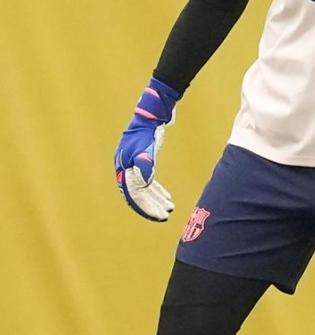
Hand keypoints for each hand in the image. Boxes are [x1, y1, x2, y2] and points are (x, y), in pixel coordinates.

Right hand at [114, 78, 178, 221]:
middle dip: (151, 207)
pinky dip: (157, 191)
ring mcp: (133, 167)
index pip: (134, 195)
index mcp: (124, 169)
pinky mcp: (142, 163)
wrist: (150, 117)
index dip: (145, 207)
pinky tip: (167, 197)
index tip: (159, 216)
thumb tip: (144, 183)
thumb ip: (145, 164)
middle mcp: (126, 170)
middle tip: (165, 216)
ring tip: (169, 209)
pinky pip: (148, 182)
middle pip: (138, 195)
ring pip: (144, 190)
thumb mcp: (147, 148)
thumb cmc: (147, 132)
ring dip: (156, 200)